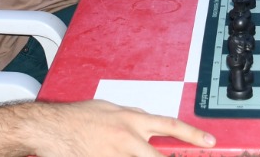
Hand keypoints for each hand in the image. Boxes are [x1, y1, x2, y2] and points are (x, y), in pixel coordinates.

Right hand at [42, 100, 213, 155]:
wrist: (50, 128)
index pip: (170, 126)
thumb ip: (131, 116)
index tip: (209, 141)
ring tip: (129, 154)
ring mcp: (114, 156)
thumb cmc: (78, 117)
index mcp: (131, 121)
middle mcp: (127, 139)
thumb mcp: (110, 108)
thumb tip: (146, 120)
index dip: (192, 134)